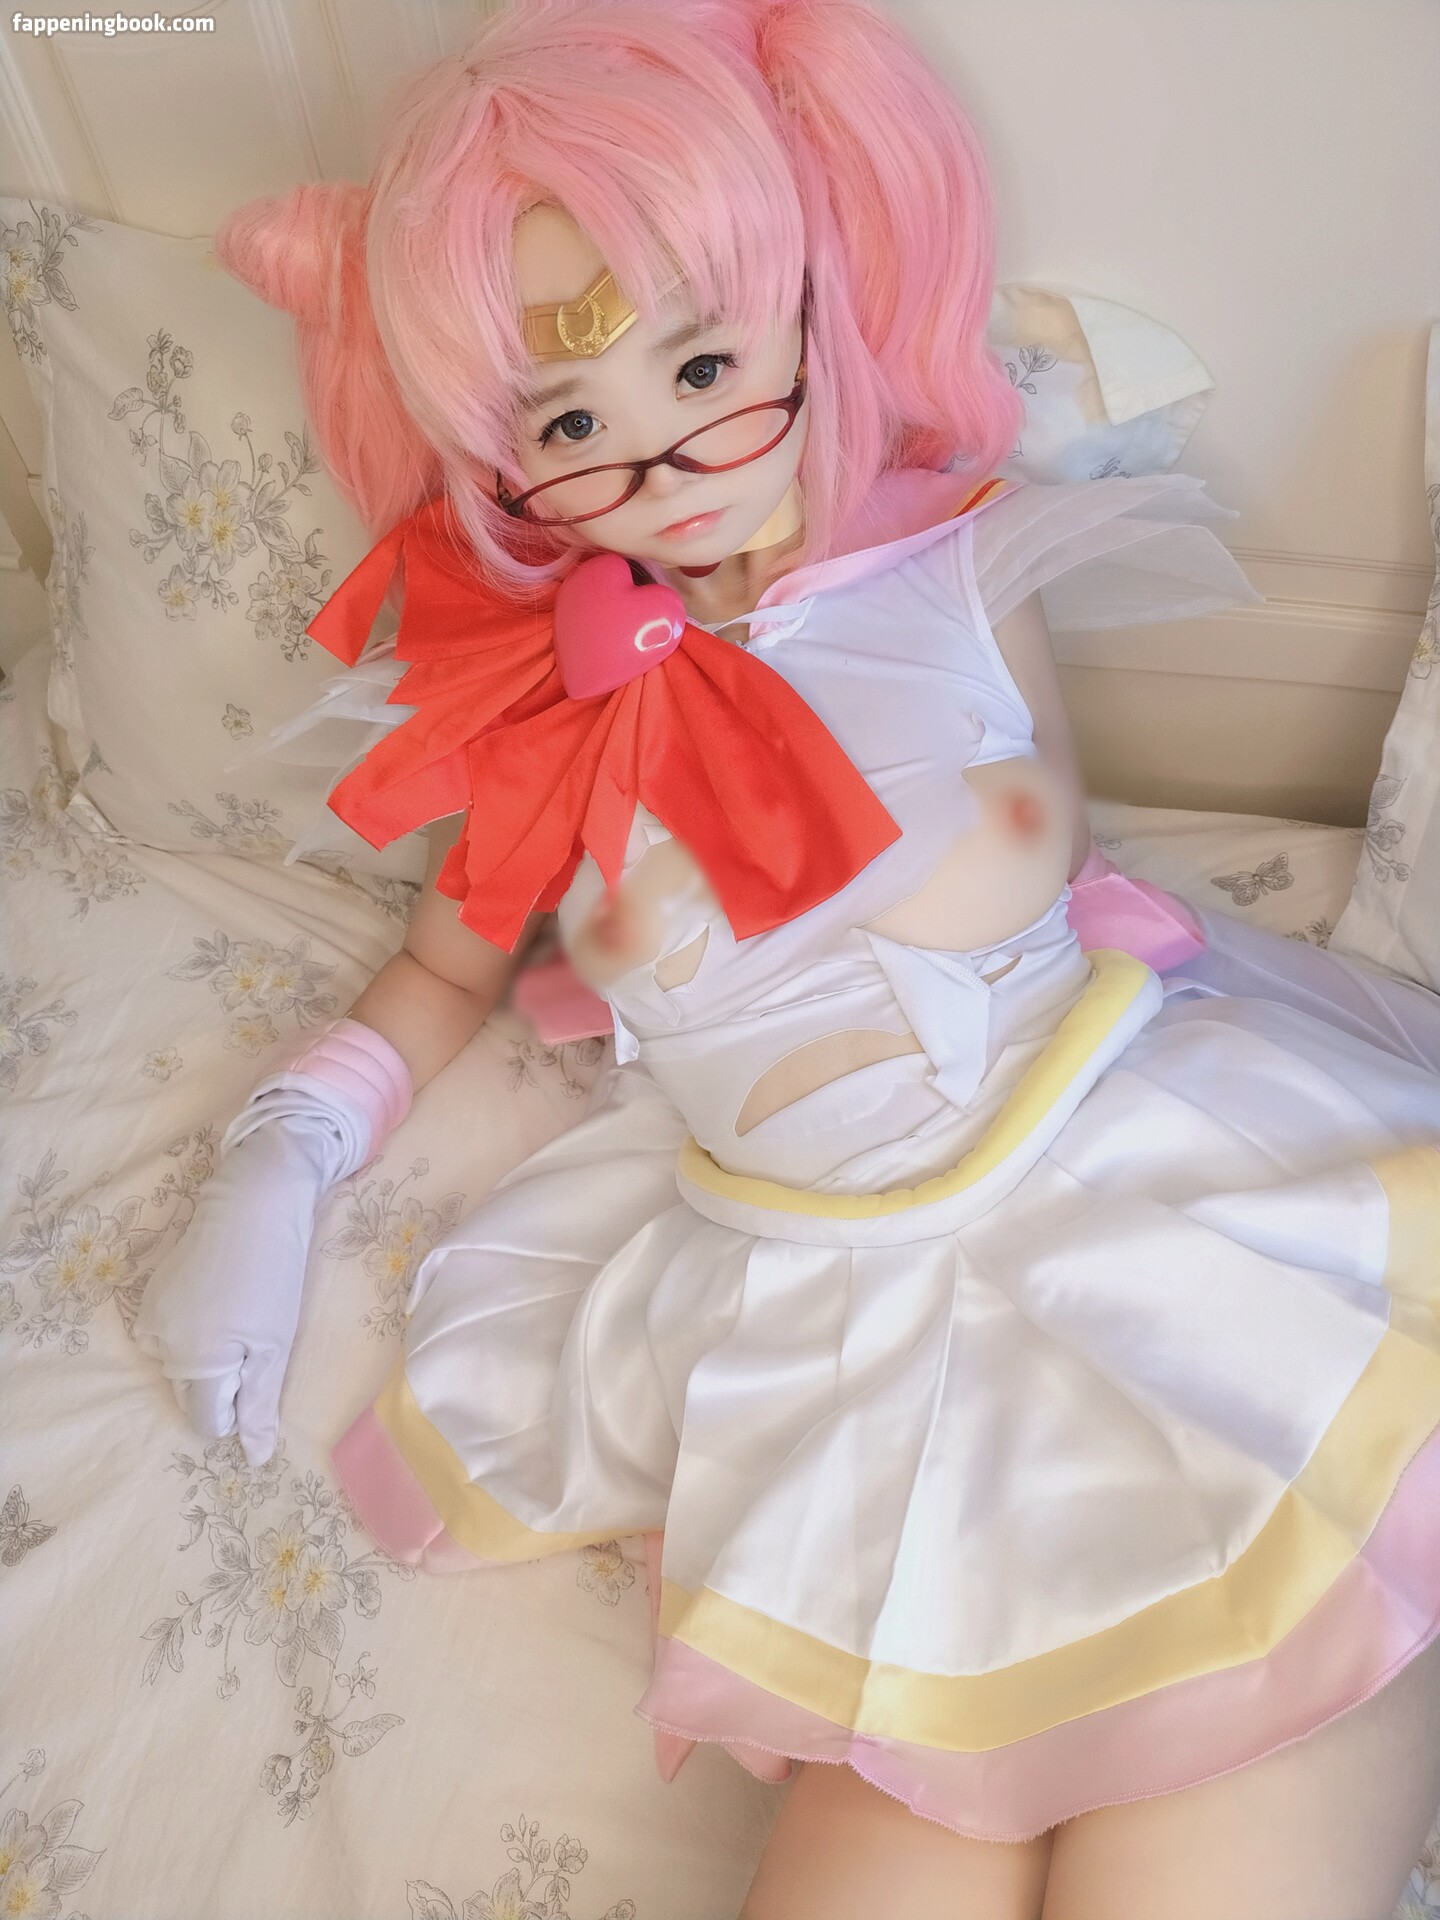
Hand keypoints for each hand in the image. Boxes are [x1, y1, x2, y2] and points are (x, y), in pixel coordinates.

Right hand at [135, 1088, 362, 1465]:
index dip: (238, 1409)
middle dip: (223, 1381)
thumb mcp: (275, 1344)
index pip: (208, 1421)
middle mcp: (161, 1345)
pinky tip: (221, 1295)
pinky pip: (171, 1332)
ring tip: (241, 1312)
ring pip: (181, 1362)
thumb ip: (260, 1405)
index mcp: (195, 1364)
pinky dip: (195, 1327)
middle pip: (193, 1393)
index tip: (260, 1373)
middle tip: (256, 1339)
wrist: (253, 1199)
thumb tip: (253, 1459)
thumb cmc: (274, 1273)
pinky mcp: (151, 1290)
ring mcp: (151, 1315)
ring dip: (208, 1353)